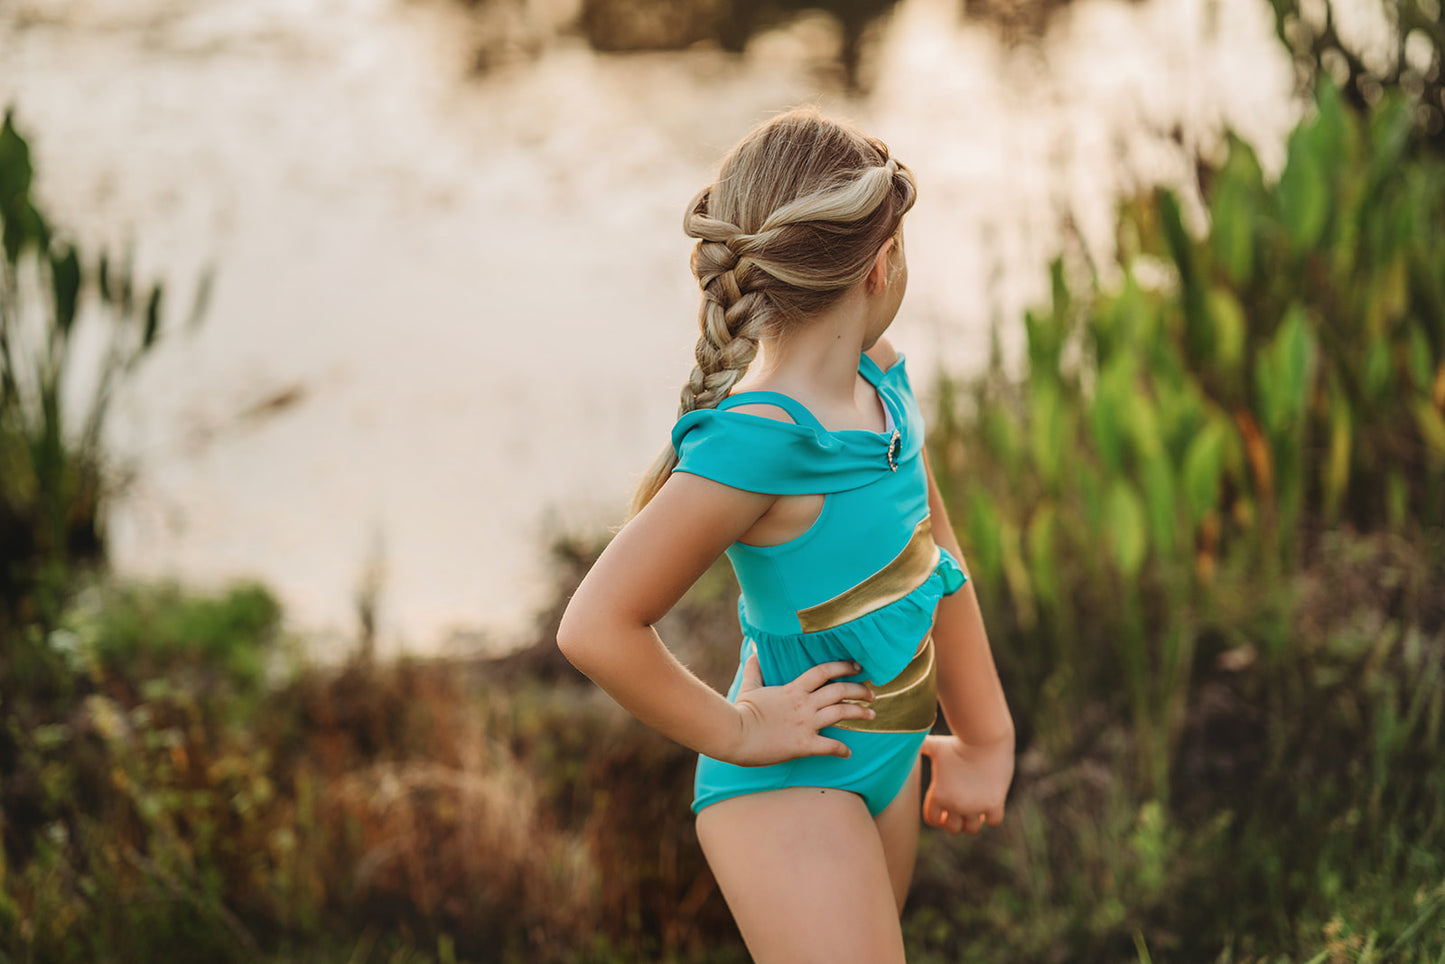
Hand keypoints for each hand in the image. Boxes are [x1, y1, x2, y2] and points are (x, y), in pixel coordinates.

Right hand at [722, 655, 875, 766]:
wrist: (734, 734)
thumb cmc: (740, 711)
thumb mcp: (749, 686)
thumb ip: (754, 669)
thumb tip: (754, 652)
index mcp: (793, 689)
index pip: (824, 671)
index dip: (843, 667)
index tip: (858, 667)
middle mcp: (804, 704)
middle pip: (839, 691)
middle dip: (859, 690)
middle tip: (871, 693)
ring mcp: (805, 723)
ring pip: (840, 713)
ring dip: (859, 713)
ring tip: (871, 714)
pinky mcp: (803, 744)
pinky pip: (829, 746)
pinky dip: (841, 749)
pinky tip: (848, 752)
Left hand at [920, 732, 1013, 834]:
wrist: (983, 737)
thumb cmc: (958, 741)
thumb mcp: (936, 746)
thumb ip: (924, 747)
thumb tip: (915, 740)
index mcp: (938, 795)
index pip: (932, 819)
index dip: (938, 817)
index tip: (944, 812)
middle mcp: (955, 804)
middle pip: (953, 829)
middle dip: (956, 821)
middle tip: (961, 811)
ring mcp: (975, 806)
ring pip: (972, 829)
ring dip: (973, 821)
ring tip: (976, 808)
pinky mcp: (994, 803)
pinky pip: (993, 821)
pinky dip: (992, 816)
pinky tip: (991, 803)